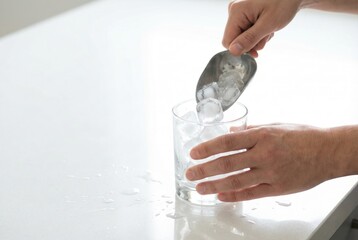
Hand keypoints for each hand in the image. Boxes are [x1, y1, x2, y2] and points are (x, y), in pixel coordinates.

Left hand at [185, 124, 337, 201]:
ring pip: (237, 181)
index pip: (227, 142)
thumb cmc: (302, 136)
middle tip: (190, 173)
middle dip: (205, 169)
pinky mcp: (278, 188)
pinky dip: (234, 195)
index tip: (194, 154)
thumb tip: (231, 132)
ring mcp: (271, 173)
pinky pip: (252, 193)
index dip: (208, 148)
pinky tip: (221, 196)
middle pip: (228, 163)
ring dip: (215, 185)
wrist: (328, 152)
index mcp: (262, 136)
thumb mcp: (275, 125)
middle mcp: (264, 154)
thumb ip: (251, 130)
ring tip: (200, 188)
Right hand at [222, 0, 301, 56]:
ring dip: (257, 39)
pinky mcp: (245, 15)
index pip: (227, 41)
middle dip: (251, 43)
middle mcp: (234, 11)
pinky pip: (246, 32)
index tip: (256, 49)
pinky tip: (267, 28)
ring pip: (242, 38)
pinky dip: (258, 34)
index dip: (241, 49)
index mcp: (236, 11)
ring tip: (269, 31)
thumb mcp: (268, 25)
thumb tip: (233, 51)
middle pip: (235, 40)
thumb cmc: (284, 4)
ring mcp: (240, 13)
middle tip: (266, 36)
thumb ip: (249, 39)